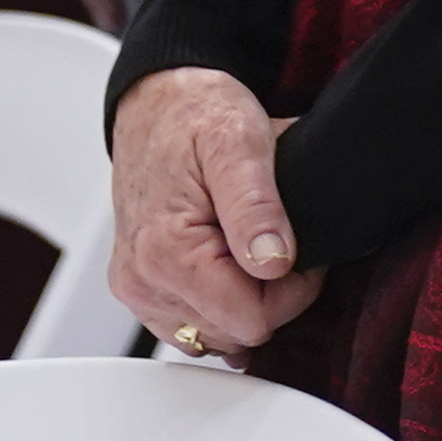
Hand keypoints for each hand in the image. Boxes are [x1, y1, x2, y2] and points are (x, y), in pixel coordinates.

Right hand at [108, 73, 319, 357]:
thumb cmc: (198, 115)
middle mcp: (141, 280)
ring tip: (255, 247)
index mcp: (165, 252)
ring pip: (213, 336)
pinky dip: (221, 304)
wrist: (159, 104)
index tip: (303, 251)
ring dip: (246, 301)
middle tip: (283, 241)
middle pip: (233, 333)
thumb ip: (257, 206)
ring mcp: (137, 288)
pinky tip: (235, 264)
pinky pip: (191, 326)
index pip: (250, 319)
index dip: (294, 290)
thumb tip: (273, 264)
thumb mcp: (240, 143)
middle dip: (272, 296)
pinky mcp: (140, 287)